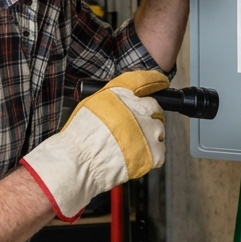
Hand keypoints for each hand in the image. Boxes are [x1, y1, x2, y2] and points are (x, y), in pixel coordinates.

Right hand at [20, 70, 168, 221]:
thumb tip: (126, 97)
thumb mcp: (92, 102)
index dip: (154, 82)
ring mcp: (151, 132)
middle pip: (155, 109)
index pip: (149, 80)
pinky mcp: (155, 153)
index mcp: (126, 94)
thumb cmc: (82, 134)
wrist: (82, 161)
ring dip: (149, 135)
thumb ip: (114, 96)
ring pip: (158, 131)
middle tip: (132, 127)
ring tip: (131, 145)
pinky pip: (159, 151)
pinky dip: (150, 155)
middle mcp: (143, 109)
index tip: (158, 84)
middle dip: (147, 116)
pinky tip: (134, 156)